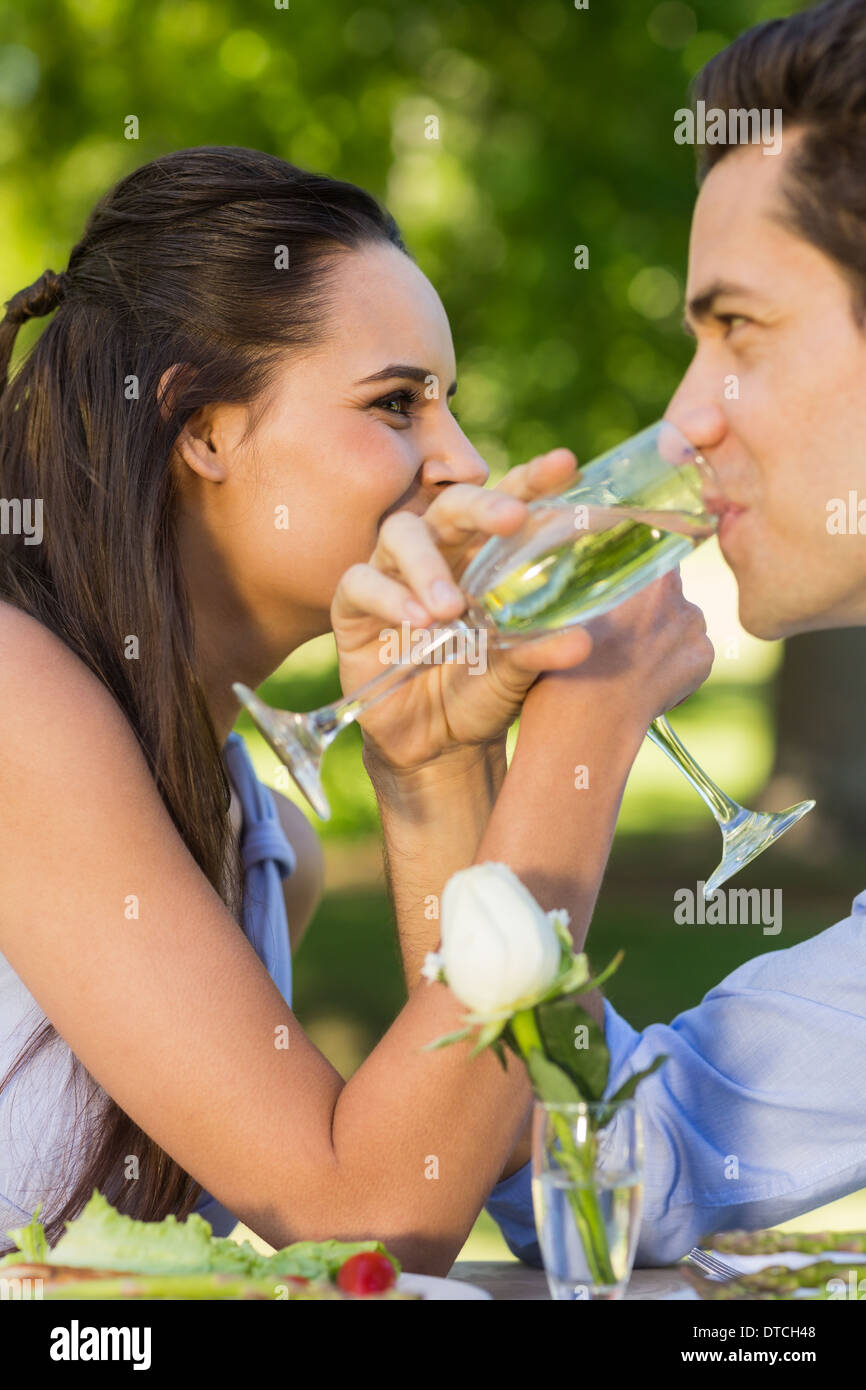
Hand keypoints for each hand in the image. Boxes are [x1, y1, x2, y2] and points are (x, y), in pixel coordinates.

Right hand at [330, 449, 595, 773]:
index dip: (532, 481)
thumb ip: (541, 652)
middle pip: (452, 504)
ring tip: (451, 607)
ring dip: (427, 564)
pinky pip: (361, 582)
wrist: (434, 745)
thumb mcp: (516, 675)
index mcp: (484, 556)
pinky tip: (416, 622)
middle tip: (512, 519)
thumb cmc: (480, 693)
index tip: (564, 465)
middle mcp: (439, 553)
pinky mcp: (354, 606)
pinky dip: (389, 598)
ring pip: (400, 533)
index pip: (508, 504)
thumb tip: (583, 639)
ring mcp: (393, 574)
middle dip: (482, 504)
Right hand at [519, 568, 713, 728]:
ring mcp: (694, 626)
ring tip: (628, 662)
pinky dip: (675, 665)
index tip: (626, 580)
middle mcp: (677, 592)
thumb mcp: (569, 607)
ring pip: (680, 622)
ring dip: (662, 635)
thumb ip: (592, 583)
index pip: (654, 547)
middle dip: (648, 606)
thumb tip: (594, 572)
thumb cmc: (565, 662)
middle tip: (619, 632)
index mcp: (643, 572)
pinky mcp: (704, 658)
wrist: (586, 718)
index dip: (639, 565)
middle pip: (666, 589)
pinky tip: (645, 680)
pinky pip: (692, 653)